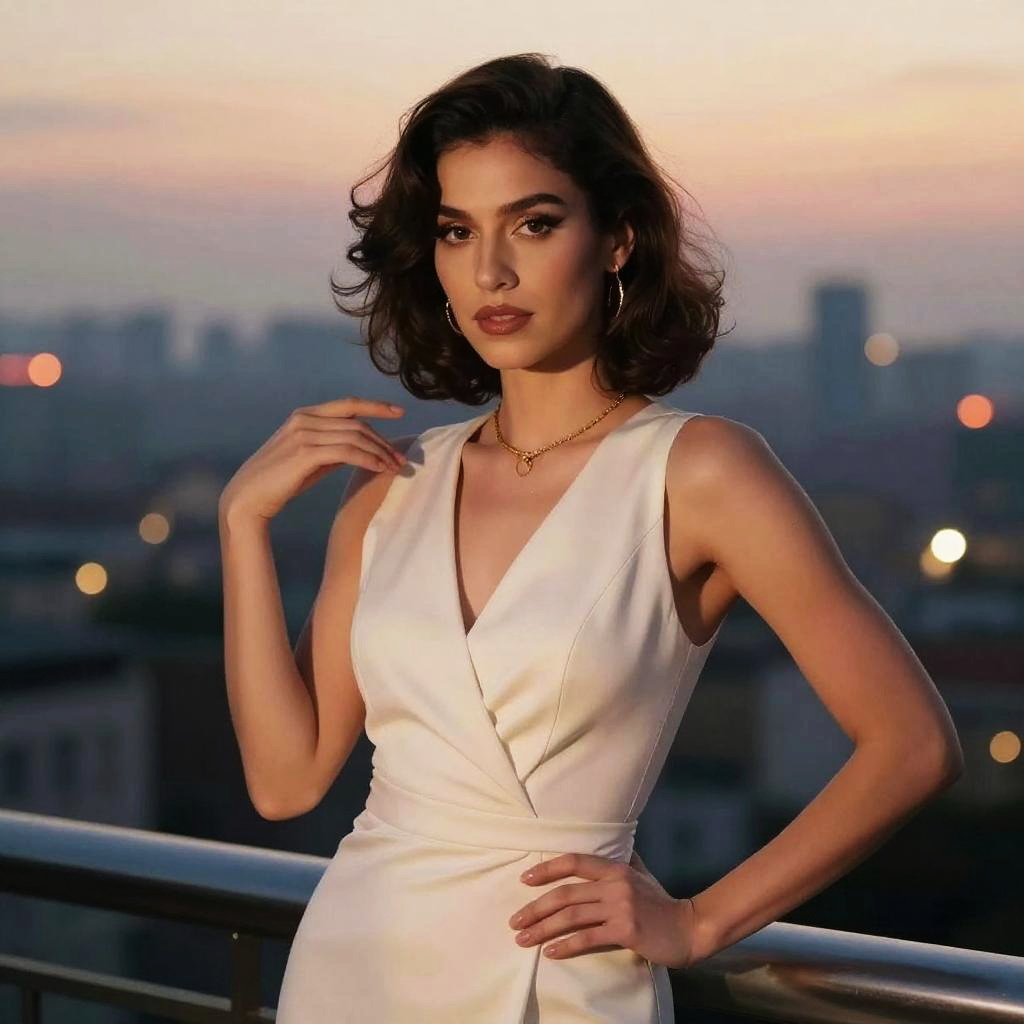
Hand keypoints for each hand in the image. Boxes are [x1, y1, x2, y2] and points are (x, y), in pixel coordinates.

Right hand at [219, 396, 406, 523]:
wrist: (249, 498)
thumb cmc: (281, 481)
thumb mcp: (310, 459)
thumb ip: (333, 448)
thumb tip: (363, 448)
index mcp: (305, 415)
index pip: (348, 404)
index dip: (376, 406)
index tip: (399, 412)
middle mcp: (304, 419)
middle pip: (356, 423)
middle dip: (383, 440)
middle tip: (401, 459)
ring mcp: (303, 434)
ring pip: (355, 436)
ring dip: (380, 452)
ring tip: (395, 467)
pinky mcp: (304, 453)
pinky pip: (346, 451)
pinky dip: (367, 459)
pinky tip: (380, 469)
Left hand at [508, 850, 696, 967]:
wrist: (689, 928)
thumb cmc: (662, 904)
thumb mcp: (641, 876)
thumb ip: (624, 861)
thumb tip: (613, 844)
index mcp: (615, 868)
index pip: (574, 862)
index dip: (547, 869)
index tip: (524, 879)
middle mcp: (615, 883)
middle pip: (566, 893)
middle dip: (536, 907)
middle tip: (514, 920)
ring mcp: (620, 906)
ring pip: (572, 915)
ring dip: (543, 928)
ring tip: (523, 939)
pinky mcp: (625, 930)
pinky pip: (588, 937)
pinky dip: (566, 945)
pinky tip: (551, 953)